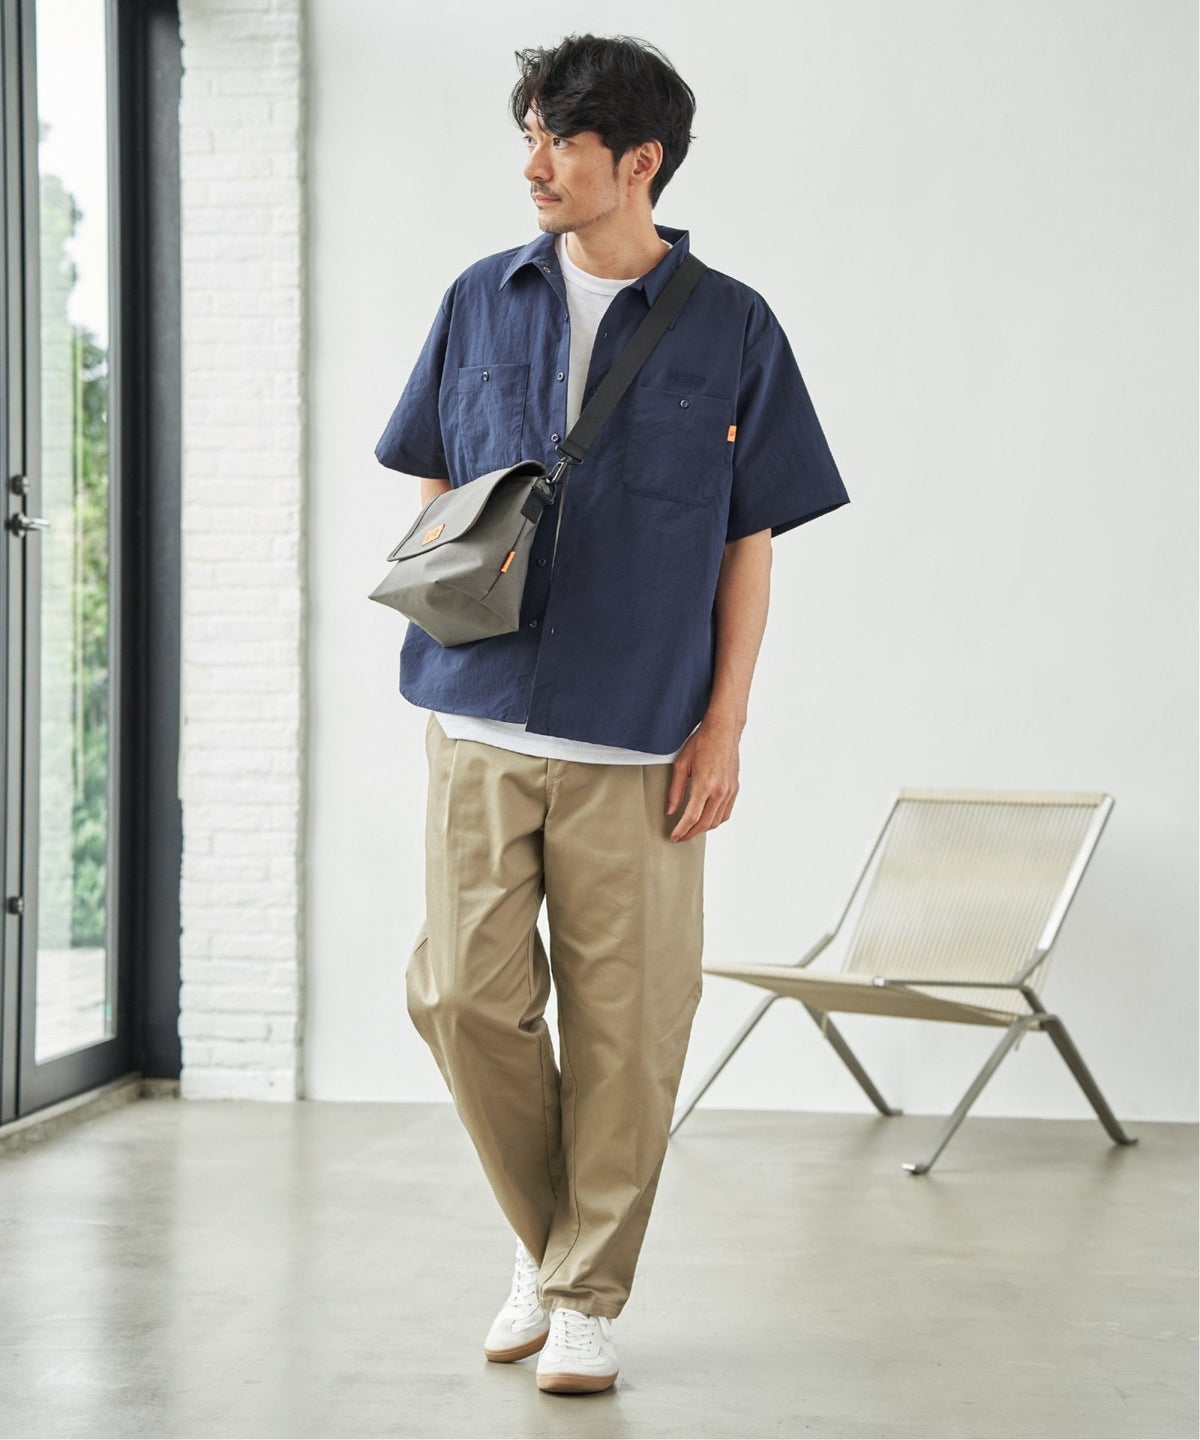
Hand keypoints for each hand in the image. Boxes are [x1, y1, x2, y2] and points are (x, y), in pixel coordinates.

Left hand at [666, 715, 740, 841]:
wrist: (724, 731)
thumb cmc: (702, 743)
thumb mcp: (681, 764)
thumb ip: (675, 790)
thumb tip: (670, 810)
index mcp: (704, 784)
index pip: (692, 817)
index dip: (681, 830)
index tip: (674, 837)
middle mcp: (720, 790)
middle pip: (705, 823)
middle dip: (691, 833)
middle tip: (680, 837)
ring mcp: (729, 790)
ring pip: (717, 821)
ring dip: (703, 829)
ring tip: (691, 829)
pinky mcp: (735, 788)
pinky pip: (726, 812)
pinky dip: (716, 820)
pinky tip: (706, 819)